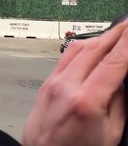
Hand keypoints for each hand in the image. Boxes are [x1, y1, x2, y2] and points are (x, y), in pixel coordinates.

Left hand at [22, 20, 127, 145]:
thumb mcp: (110, 133)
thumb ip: (119, 103)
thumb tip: (121, 78)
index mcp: (86, 100)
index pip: (113, 61)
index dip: (127, 41)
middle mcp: (66, 86)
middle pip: (94, 48)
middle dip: (115, 33)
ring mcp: (52, 83)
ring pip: (77, 49)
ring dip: (98, 37)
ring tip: (114, 32)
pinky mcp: (45, 84)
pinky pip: (64, 57)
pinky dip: (81, 47)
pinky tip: (91, 46)